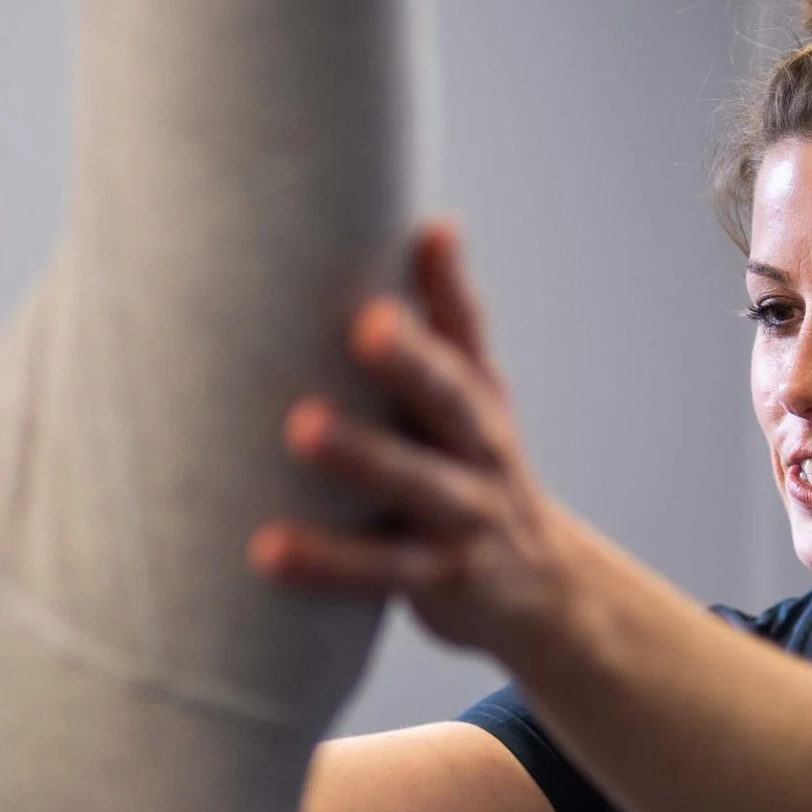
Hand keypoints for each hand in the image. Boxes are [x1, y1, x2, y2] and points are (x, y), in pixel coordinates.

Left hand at [249, 220, 583, 658]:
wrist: (544, 590)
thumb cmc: (475, 470)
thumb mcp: (472, 398)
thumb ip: (445, 319)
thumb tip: (434, 221)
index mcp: (479, 397)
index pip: (468, 332)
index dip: (449, 284)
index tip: (429, 232)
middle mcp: (482, 449)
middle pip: (451, 399)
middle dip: (412, 363)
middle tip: (368, 326)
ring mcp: (468, 516)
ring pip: (417, 485)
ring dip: (364, 457)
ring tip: (303, 427)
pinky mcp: (444, 579)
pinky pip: (383, 571)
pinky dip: (327, 563)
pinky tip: (267, 551)